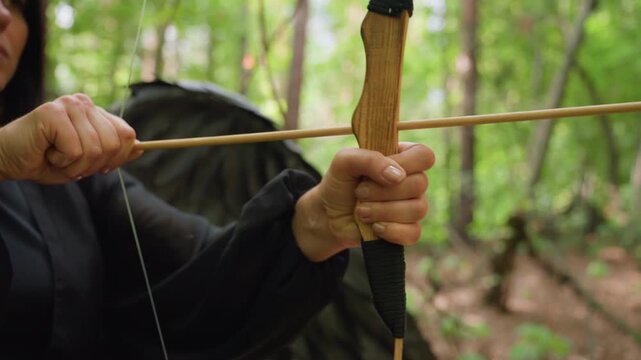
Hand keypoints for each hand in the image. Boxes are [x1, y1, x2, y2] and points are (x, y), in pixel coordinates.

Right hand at [0, 93, 142, 183]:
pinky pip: (75, 150)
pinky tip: (46, 152)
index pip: (127, 135)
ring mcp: (68, 105)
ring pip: (95, 149)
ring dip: (76, 166)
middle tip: (72, 164)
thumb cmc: (45, 160)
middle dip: (95, 165)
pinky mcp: (52, 113)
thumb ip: (113, 155)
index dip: (117, 158)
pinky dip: (62, 161)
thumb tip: (142, 150)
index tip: (100, 167)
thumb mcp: (86, 162)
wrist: (8, 161)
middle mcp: (84, 103)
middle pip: (114, 143)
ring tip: (57, 158)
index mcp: (95, 111)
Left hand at [293, 143, 434, 261]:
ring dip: (382, 211)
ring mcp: (412, 206)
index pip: (423, 155)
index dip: (405, 164)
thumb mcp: (345, 161)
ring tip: (361, 211)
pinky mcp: (407, 230)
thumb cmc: (340, 183)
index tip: (381, 171)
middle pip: (420, 184)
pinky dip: (390, 231)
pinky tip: (374, 227)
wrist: (329, 215)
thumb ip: (369, 159)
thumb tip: (398, 176)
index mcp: (402, 157)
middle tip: (360, 192)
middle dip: (383, 191)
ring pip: (417, 209)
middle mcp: (412, 180)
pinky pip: (413, 232)